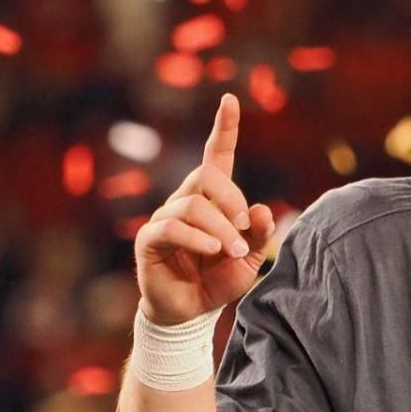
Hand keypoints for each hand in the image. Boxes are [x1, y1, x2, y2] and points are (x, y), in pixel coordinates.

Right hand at [134, 94, 277, 324]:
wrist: (192, 312)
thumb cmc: (218, 279)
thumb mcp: (249, 258)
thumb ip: (258, 233)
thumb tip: (260, 209)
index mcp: (211, 199)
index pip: (216, 155)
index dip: (224, 128)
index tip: (230, 99)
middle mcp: (185, 200)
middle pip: (206, 175)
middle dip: (231, 199)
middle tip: (244, 228)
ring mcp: (165, 217)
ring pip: (193, 205)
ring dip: (221, 229)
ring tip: (232, 252)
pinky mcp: (150, 239)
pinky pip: (174, 227)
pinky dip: (199, 239)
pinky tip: (214, 251)